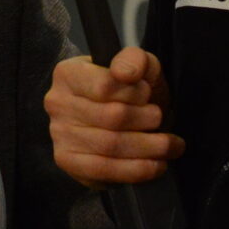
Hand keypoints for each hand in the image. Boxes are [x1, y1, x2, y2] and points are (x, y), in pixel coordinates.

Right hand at [45, 47, 183, 186]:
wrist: (117, 117)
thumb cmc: (127, 91)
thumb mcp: (138, 66)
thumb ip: (135, 59)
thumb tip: (125, 73)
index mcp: (68, 73)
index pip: (105, 86)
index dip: (135, 93)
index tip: (147, 94)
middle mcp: (57, 103)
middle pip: (112, 117)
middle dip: (147, 120)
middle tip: (161, 120)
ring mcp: (59, 134)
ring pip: (111, 145)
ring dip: (150, 147)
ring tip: (170, 145)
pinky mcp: (67, 161)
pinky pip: (104, 170)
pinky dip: (137, 169)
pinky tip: (156, 164)